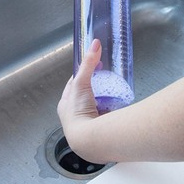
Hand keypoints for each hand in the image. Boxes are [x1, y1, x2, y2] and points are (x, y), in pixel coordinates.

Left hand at [57, 38, 102, 158]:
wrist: (88, 140)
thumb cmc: (79, 113)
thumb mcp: (81, 83)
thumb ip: (88, 64)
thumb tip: (95, 43)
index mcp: (64, 105)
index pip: (73, 86)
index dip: (83, 75)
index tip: (93, 67)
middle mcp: (74, 116)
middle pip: (86, 97)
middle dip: (95, 89)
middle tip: (106, 79)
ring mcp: (86, 124)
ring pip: (96, 108)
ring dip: (104, 101)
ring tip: (114, 93)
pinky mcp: (98, 130)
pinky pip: (106, 117)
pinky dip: (111, 112)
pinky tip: (118, 108)